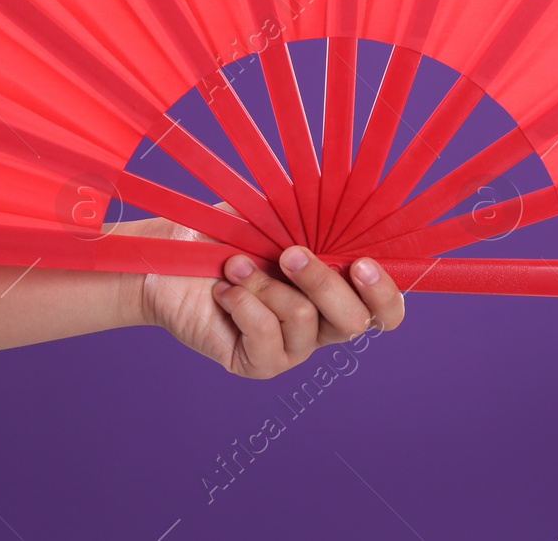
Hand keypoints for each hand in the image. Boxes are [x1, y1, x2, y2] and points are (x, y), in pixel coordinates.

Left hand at [119, 218, 405, 378]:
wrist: (171, 259)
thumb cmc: (228, 234)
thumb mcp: (274, 215)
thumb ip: (313, 215)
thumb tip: (345, 194)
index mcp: (339, 289)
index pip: (386, 311)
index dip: (384, 293)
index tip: (360, 263)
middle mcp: (323, 324)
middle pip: (353, 320)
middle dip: (320, 280)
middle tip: (287, 253)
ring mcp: (293, 348)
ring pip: (304, 318)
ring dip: (264, 283)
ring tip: (234, 265)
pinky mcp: (259, 363)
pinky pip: (266, 336)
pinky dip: (243, 303)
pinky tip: (223, 291)